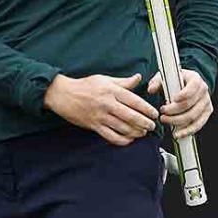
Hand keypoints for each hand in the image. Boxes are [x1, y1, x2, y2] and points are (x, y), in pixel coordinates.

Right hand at [43, 73, 159, 145]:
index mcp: (112, 91)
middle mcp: (107, 104)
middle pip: (131, 116)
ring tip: (143, 133)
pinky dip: (121, 140)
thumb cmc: (85, 85)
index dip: (147, 109)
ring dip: (135, 132)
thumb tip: (139, 77)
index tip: (154, 114)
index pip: (134, 101)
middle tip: (152, 126)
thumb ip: (123, 82)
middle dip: (144, 123)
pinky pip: (110, 136)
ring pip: (122, 128)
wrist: (63, 94)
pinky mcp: (94, 125)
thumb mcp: (105, 79)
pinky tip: (129, 140)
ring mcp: (100, 116)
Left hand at [148, 69, 213, 139]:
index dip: (183, 95)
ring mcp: (206, 102)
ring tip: (165, 120)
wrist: (187, 86)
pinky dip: (187, 131)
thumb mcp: (165, 78)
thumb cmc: (175, 81)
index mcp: (195, 79)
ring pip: (193, 116)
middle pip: (190, 104)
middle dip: (174, 111)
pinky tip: (177, 134)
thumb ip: (156, 82)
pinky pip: (198, 125)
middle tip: (162, 113)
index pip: (192, 87)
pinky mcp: (207, 112)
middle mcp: (203, 90)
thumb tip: (151, 90)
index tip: (173, 100)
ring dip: (177, 121)